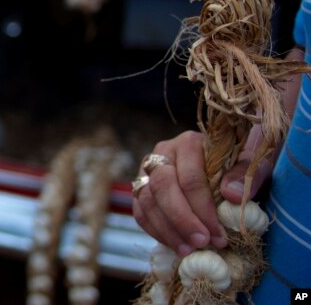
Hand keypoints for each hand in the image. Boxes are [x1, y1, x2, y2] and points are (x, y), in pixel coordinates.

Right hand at [132, 128, 274, 255]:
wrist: (226, 170)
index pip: (190, 178)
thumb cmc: (240, 170)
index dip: (203, 209)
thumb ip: (246, 177)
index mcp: (189, 143)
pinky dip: (155, 231)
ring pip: (147, 200)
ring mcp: (148, 170)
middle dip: (181, 219)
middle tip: (201, 243)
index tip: (218, 235)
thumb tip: (231, 194)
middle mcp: (163, 152)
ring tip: (188, 250)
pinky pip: (140, 211)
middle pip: (162, 187)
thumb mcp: (253, 168)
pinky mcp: (141, 188)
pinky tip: (175, 245)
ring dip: (167, 229)